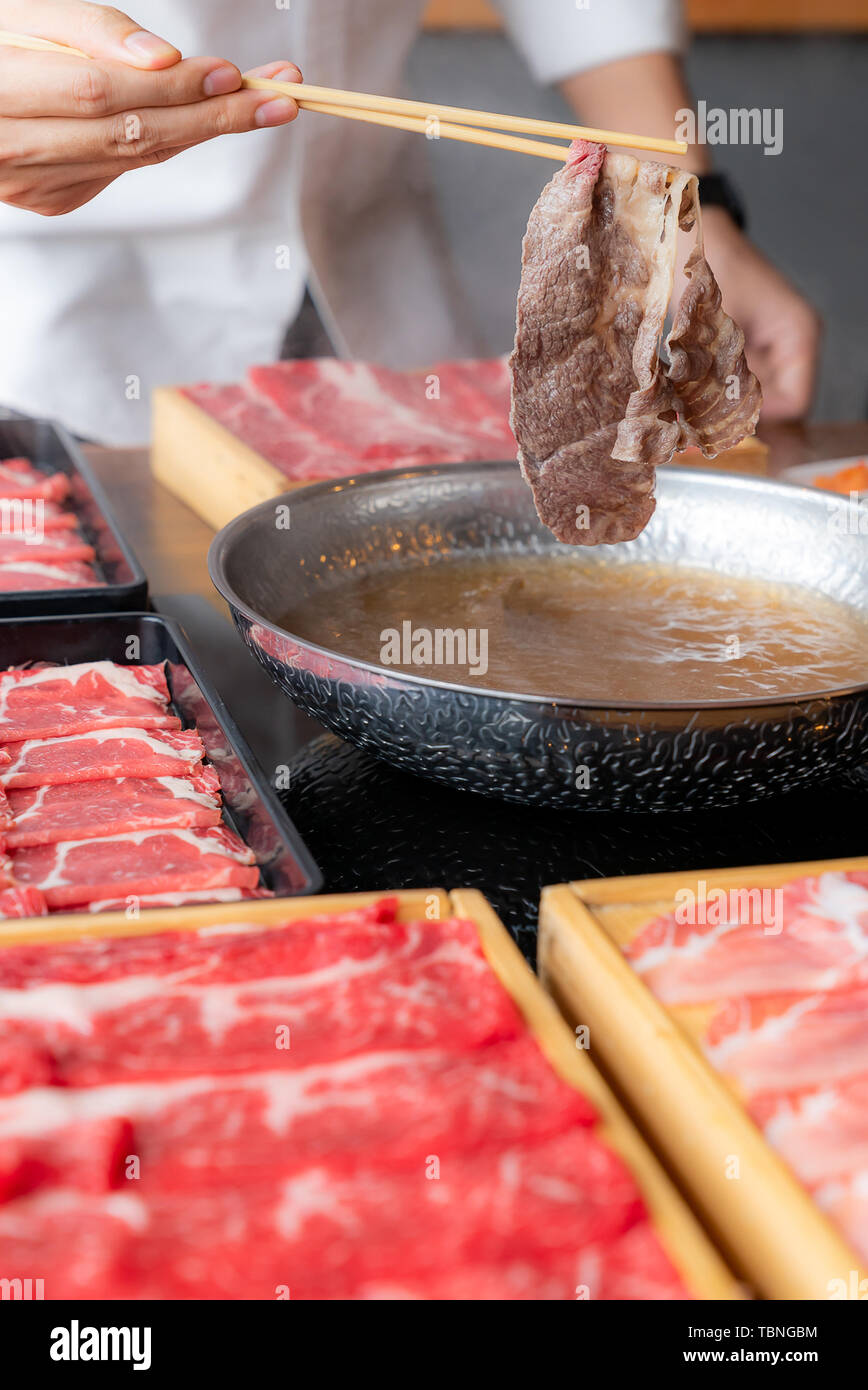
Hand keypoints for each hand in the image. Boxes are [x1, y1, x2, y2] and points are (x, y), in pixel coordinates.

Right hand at [0, 1, 300, 215]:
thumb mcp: (21, 12)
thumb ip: (88, 29)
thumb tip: (162, 59)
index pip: (100, 93)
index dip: (168, 86)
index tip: (230, 71)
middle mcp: (13, 152)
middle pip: (129, 135)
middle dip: (210, 116)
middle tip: (277, 97)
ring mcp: (34, 186)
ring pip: (134, 156)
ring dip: (203, 130)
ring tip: (260, 104)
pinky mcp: (53, 199)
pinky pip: (120, 166)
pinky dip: (162, 140)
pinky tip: (197, 117)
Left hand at [697, 208, 821, 421]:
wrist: (691, 239)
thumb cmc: (712, 266)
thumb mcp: (721, 324)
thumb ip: (730, 372)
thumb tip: (726, 416)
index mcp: (798, 335)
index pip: (796, 402)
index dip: (762, 416)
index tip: (724, 419)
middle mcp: (791, 347)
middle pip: (778, 406)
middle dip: (743, 417)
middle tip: (703, 426)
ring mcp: (770, 351)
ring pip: (757, 401)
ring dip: (727, 409)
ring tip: (694, 412)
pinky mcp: (747, 353)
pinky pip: (739, 387)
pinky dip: (718, 396)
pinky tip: (693, 398)